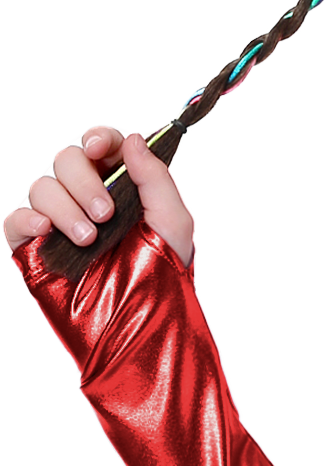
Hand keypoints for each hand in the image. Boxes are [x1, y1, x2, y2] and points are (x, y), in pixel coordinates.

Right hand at [4, 124, 194, 264]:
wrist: (138, 326)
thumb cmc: (160, 276)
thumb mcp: (173, 224)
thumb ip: (155, 178)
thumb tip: (132, 140)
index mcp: (118, 185)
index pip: (100, 144)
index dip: (97, 139)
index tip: (98, 149)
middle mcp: (85, 198)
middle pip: (67, 160)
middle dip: (84, 183)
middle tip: (104, 214)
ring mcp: (58, 221)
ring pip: (42, 187)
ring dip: (65, 208)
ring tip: (88, 240)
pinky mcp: (35, 247)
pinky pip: (17, 220)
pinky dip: (28, 219)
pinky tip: (46, 230)